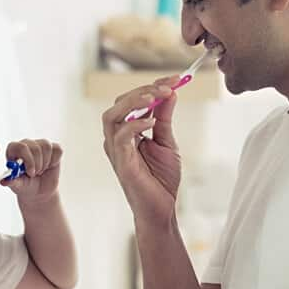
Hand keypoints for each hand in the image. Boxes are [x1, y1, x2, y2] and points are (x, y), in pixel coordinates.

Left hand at [3, 139, 62, 203]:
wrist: (39, 191)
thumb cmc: (25, 186)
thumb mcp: (18, 186)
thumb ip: (11, 182)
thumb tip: (4, 181)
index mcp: (13, 150)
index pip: (20, 147)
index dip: (27, 159)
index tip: (30, 173)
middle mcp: (26, 144)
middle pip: (34, 147)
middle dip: (37, 164)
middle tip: (35, 174)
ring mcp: (40, 144)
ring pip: (46, 146)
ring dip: (45, 163)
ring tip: (40, 171)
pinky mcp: (53, 148)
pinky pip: (57, 149)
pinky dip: (54, 161)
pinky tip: (49, 166)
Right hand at [101, 78, 182, 222]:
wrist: (161, 209)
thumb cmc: (161, 179)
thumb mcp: (166, 141)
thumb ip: (164, 118)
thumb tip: (170, 93)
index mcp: (126, 132)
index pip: (133, 101)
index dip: (152, 86)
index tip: (176, 79)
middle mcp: (116, 139)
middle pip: (118, 103)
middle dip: (143, 90)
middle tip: (168, 86)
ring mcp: (116, 150)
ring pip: (112, 115)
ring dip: (135, 102)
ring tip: (157, 96)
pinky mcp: (121, 162)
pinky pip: (120, 137)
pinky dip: (135, 125)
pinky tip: (153, 122)